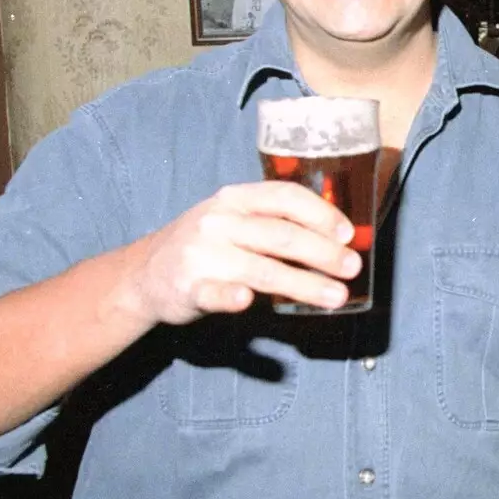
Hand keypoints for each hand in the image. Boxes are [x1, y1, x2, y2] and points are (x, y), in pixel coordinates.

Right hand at [123, 181, 359, 325]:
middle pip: (281, 235)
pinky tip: (249, 300)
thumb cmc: (207, 246)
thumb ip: (276, 225)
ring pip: (261, 268)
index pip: (285, 197)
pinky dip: (231, 296)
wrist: (145, 274)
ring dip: (304, 283)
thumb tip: (338, 242)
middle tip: (352, 269)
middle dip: (323, 253)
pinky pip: (214, 292)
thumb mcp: (236, 222)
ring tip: (336, 296)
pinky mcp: (188, 288)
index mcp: (236, 199)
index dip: (321, 213)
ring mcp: (201, 254)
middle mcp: (219, 221)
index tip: (348, 234)